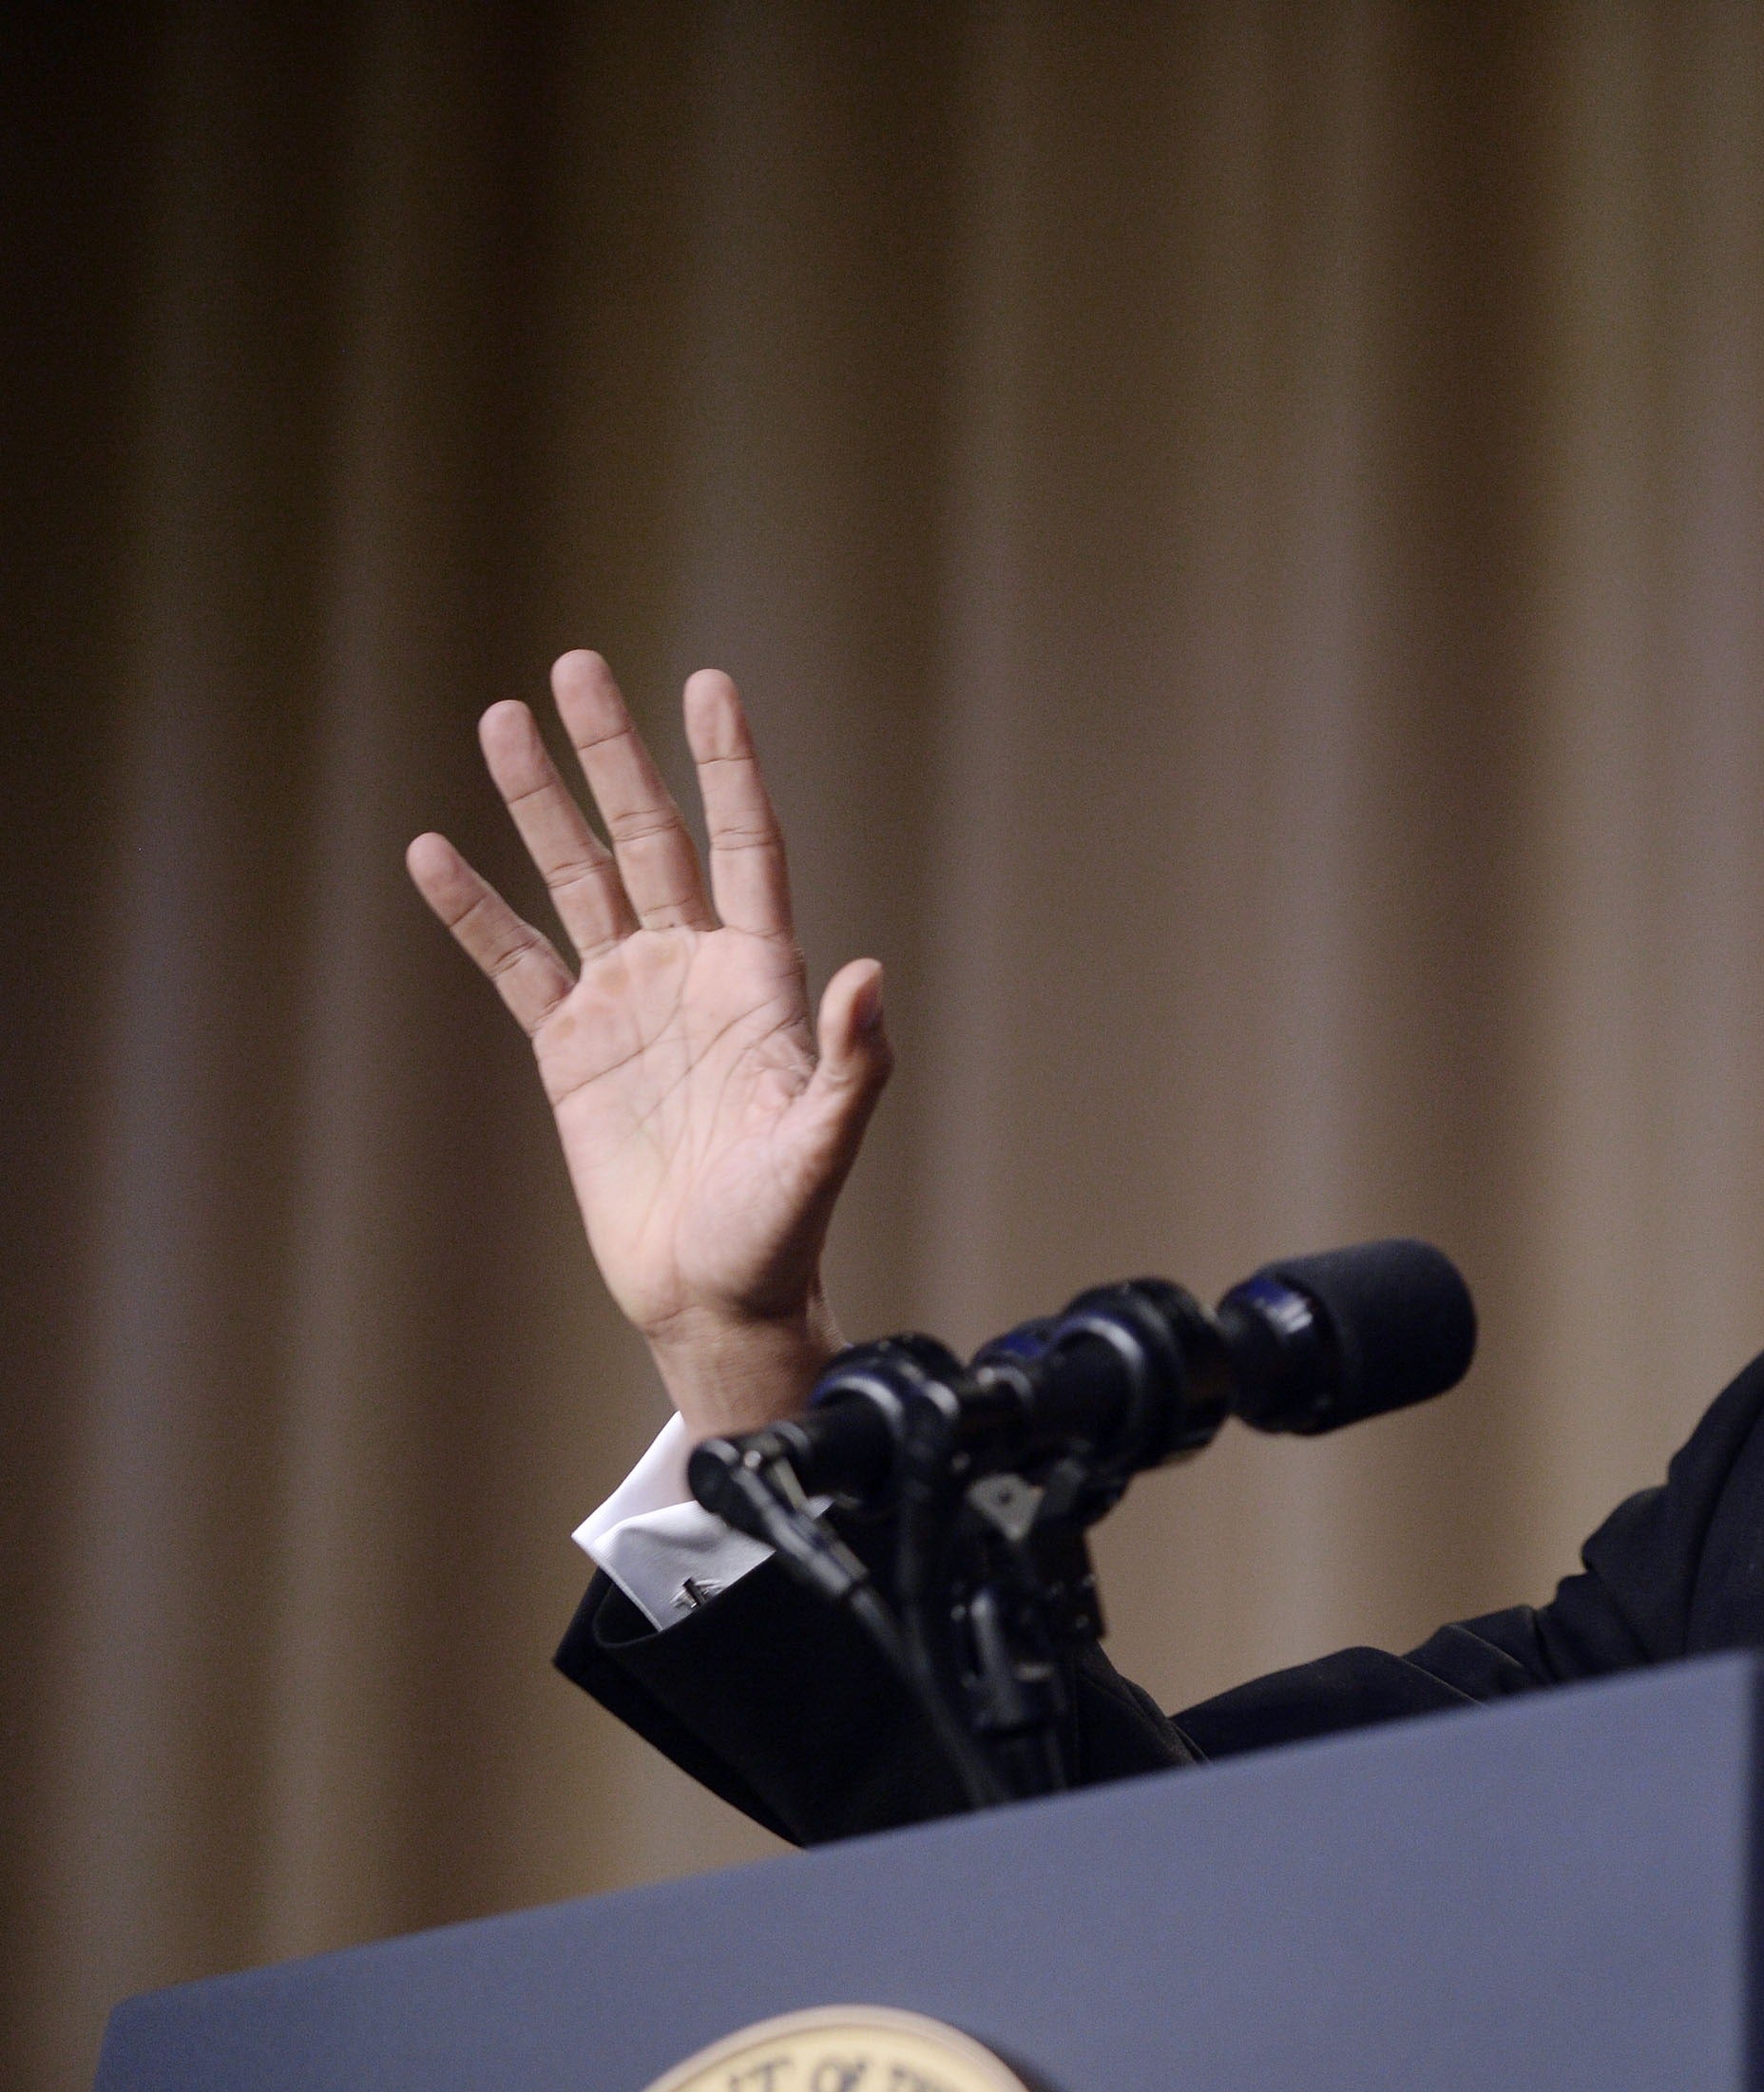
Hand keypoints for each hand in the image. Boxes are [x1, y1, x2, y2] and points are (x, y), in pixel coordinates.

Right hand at [406, 652, 890, 1437]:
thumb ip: (852, 1063)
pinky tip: (433, 850)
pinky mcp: (570, 1048)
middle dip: (614, 754)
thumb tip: (872, 973)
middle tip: (576, 666)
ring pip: (577, 880)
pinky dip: (474, 910)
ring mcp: (629, 1002)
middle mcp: (694, 970)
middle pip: (650, 838)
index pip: (748, 843)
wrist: (714, 1296)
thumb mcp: (824, 1147)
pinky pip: (515, 961)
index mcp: (764, 978)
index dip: (728, 765)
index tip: (708, 682)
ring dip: (538, 804)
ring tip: (500, 719)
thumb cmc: (783, 1228)